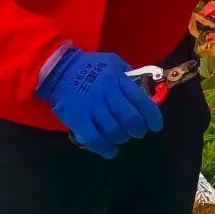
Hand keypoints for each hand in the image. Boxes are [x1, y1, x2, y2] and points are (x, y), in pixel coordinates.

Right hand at [37, 48, 161, 157]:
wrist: (59, 69)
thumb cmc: (91, 66)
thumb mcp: (114, 63)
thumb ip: (129, 75)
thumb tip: (145, 90)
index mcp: (118, 79)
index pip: (142, 101)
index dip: (152, 117)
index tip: (156, 126)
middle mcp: (106, 93)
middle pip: (129, 119)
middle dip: (138, 130)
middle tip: (138, 132)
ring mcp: (91, 107)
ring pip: (113, 131)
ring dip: (122, 138)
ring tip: (122, 137)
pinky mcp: (77, 119)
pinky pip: (94, 139)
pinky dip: (105, 148)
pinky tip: (110, 150)